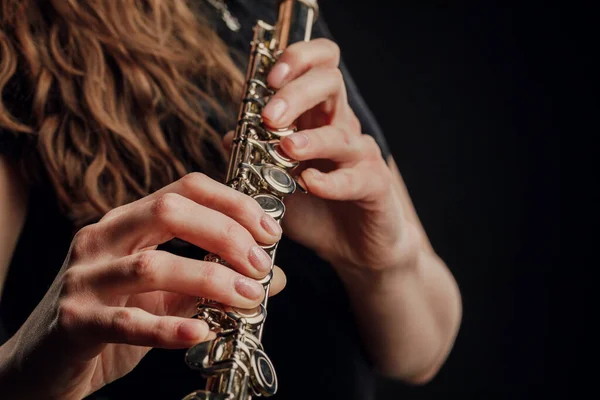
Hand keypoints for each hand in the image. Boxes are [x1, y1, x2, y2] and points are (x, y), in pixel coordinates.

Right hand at [4, 173, 285, 398]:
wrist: (48, 359)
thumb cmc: (115, 315)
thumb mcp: (169, 292)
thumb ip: (214, 279)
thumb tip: (273, 278)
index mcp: (128, 221)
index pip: (185, 188)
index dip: (233, 203)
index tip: (270, 231)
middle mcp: (103, 238)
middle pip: (169, 212)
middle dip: (225, 234)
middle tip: (260, 264)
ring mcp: (84, 277)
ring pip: (151, 265)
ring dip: (209, 280)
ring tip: (247, 298)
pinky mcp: (75, 320)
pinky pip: (127, 321)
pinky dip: (169, 327)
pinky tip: (201, 332)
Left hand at [224, 38, 421, 277]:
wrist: (351, 247)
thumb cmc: (313, 208)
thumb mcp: (274, 181)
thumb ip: (255, 157)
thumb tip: (231, 135)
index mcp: (316, 115)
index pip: (318, 64)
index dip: (298, 59)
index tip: (270, 78)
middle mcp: (340, 125)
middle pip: (330, 82)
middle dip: (297, 93)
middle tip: (270, 118)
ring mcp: (360, 154)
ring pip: (341, 133)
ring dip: (311, 139)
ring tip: (287, 149)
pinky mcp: (375, 184)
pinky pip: (356, 176)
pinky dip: (331, 180)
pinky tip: (311, 183)